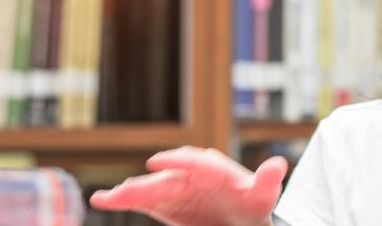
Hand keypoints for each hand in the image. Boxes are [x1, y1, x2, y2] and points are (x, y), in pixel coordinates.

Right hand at [89, 146, 287, 225]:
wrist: (241, 220)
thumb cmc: (252, 203)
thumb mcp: (262, 196)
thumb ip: (267, 181)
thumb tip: (279, 165)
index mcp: (213, 168)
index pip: (194, 162)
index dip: (176, 162)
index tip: (157, 162)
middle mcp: (190, 175)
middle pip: (165, 179)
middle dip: (144, 185)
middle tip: (124, 192)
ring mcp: (175, 189)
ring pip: (149, 190)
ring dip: (127, 194)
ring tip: (106, 199)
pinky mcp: (165, 204)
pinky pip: (143, 201)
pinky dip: (124, 200)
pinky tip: (102, 200)